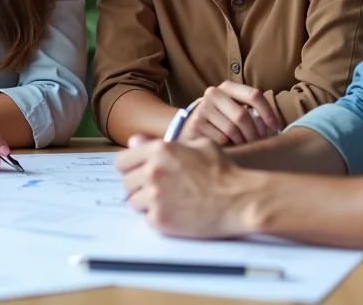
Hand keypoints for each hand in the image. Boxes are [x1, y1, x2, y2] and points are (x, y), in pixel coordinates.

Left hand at [116, 134, 260, 237]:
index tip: (139, 173)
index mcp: (159, 150)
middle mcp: (152, 172)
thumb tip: (134, 141)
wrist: (240, 200)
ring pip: (133, 201)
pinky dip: (158, 218)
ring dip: (146, 202)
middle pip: (126, 183)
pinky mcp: (160, 220)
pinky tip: (175, 213)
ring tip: (168, 202)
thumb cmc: (223, 171)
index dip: (131, 168)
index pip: (122, 162)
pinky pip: (146, 218)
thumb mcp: (197, 144)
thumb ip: (161, 143)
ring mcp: (154, 197)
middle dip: (140, 186)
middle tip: (159, 190)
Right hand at [180, 81, 280, 145]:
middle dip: (254, 133)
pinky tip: (228, 147)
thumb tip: (275, 128)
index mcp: (228, 87)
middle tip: (258, 143)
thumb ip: (252, 112)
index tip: (275, 127)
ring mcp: (203, 108)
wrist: (191, 125)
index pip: (254, 95)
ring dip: (242, 141)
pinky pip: (221, 139)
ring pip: (232, 129)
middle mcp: (214, 93)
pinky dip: (229, 146)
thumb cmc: (221, 119)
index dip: (268, 112)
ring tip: (244, 145)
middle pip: (242, 115)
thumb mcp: (235, 109)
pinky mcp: (196, 124)